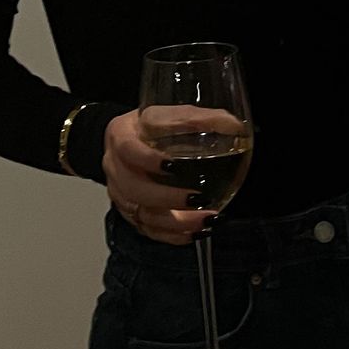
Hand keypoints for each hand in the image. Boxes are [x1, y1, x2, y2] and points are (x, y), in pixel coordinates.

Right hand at [103, 108, 227, 245]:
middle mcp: (115, 167)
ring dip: (176, 222)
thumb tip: (233, 126)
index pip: (128, 149)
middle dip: (167, 198)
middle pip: (133, 189)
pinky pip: (149, 230)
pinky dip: (174, 235)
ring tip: (207, 220)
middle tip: (198, 198)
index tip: (172, 164)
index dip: (147, 159)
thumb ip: (199, 119)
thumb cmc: (153, 126)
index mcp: (120, 135)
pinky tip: (197, 232)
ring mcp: (120, 193)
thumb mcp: (171, 113)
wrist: (132, 141)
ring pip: (142, 215)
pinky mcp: (130, 213)